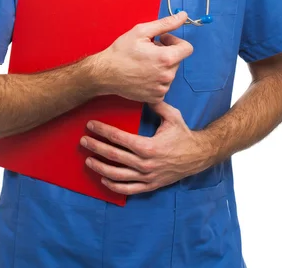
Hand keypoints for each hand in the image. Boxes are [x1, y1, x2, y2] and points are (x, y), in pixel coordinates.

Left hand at [81, 101, 212, 194]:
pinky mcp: (150, 186)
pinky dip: (114, 186)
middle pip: (114, 156)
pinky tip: (103, 179)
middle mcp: (145, 163)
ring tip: (88, 160)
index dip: (103, 131)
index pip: (119, 138)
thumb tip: (144, 92)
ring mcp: (147, 177)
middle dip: (96, 147)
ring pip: (117, 175)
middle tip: (83, 141)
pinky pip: (128, 189)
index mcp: (148, 146)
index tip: (91, 125)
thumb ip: (157, 104)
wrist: (198, 156)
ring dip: (100, 167)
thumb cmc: (183, 134)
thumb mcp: (172, 116)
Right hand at [95, 12, 192, 103]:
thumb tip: (183, 16)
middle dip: (166, 53)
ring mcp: (162, 88)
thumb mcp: (141, 31)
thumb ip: (165, 23)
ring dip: (161, 66)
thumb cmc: (121, 51)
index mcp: (166, 58)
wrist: (105, 73)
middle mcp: (167, 76)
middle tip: (148, 51)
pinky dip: (156, 79)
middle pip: (177, 60)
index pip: (187, 48)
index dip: (175, 41)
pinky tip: (143, 74)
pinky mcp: (156, 97)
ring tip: (144, 63)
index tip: (162, 40)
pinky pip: (163, 85)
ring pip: (170, 72)